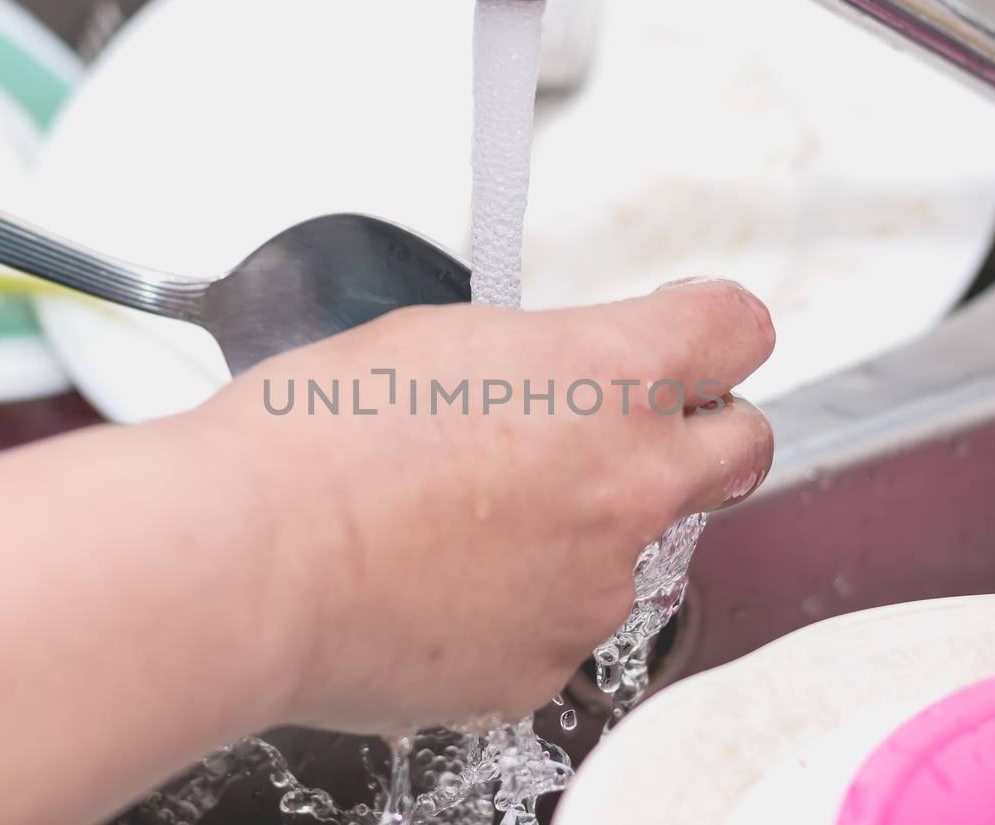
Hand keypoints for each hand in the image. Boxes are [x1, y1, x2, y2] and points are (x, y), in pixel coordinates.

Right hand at [199, 278, 775, 732]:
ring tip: (463, 524)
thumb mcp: (437, 340)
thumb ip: (534, 359)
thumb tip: (547, 380)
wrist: (254, 562)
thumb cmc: (315, 439)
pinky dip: (517, 606)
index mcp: (609, 375)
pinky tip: (437, 586)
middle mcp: (630, 484)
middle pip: (740, 446)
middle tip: (623, 434)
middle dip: (703, 434)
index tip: (691, 335)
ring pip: (630, 548)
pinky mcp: (549, 665)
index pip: (736, 329)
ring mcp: (596, 585)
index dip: (713, 329)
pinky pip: (556, 624)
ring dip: (579, 531)